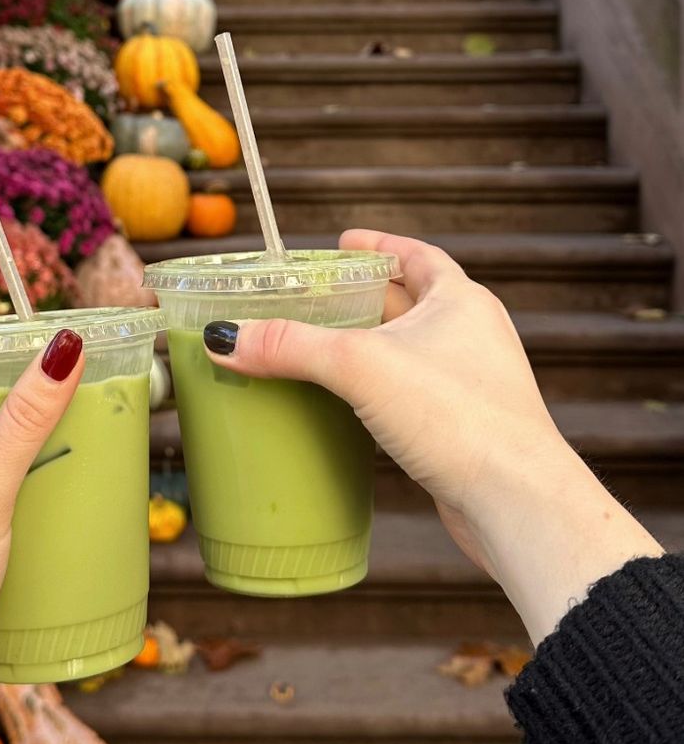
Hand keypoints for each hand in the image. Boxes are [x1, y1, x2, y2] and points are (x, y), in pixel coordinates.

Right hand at [203, 231, 662, 643]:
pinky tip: (348, 403)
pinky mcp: (460, 427)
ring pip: (409, 350)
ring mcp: (469, 383)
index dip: (379, 247)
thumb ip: (291, 346)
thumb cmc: (460, 418)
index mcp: (460, 302)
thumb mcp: (361, 366)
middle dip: (364, 296)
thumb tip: (226, 338)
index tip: (344, 242)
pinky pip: (410, 392)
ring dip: (369, 344)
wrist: (517, 502)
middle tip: (317, 295)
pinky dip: (377, 388)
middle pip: (409, 301)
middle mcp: (470, 336)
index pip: (416, 256)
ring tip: (323, 344)